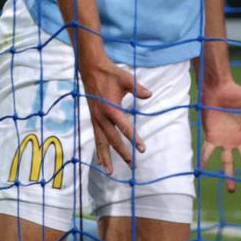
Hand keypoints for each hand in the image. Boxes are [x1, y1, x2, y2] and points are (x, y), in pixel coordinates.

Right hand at [81, 59, 151, 174]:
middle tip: (132, 164)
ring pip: (101, 142)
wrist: (91, 68)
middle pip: (113, 139)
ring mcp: (95, 119)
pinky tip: (100, 161)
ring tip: (111, 172)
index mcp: (110, 108)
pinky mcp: (93, 119)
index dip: (134, 139)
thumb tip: (149, 95)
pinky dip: (99, 149)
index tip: (142, 149)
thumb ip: (137, 88)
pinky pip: (96, 137)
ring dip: (105, 157)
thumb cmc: (110, 73)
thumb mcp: (126, 78)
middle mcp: (101, 117)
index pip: (124, 127)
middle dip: (123, 153)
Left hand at [199, 79, 240, 192]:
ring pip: (228, 160)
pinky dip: (204, 158)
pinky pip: (208, 150)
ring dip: (229, 174)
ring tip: (231, 189)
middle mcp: (237, 137)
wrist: (216, 88)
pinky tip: (201, 169)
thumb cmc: (236, 92)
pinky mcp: (212, 137)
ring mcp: (224, 139)